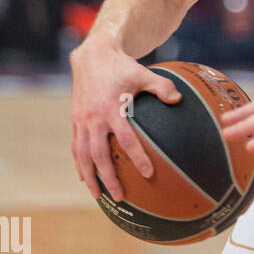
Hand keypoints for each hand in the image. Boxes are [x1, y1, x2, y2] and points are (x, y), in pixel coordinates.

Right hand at [69, 37, 181, 200]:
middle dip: (109, 177)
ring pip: (82, 155)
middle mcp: (93, 118)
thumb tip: (179, 100)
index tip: (149, 173)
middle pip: (99, 155)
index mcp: (111, 108)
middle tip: (121, 197)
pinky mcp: (74, 120)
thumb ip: (162, 87)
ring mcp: (81, 120)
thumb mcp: (144, 74)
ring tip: (98, 196)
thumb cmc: (122, 67)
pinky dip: (79, 164)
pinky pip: (75, 146)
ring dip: (90, 177)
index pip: (126, 139)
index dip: (138, 157)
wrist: (92, 57)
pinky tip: (85, 177)